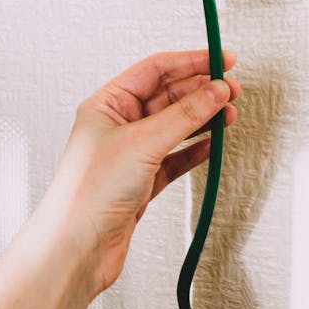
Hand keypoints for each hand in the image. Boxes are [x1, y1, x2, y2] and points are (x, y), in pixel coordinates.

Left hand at [51, 50, 240, 299]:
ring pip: (175, 127)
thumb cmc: (89, 192)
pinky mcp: (142, 182)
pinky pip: (175, 157)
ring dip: (203, 120)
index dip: (190, 62)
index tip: (220, 60)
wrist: (77, 249)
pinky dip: (195, 150)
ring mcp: (131, 154)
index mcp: (107, 104)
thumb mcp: (143, 142)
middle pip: (168, 97)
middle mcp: (118, 126)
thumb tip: (214, 91)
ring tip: (229, 115)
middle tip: (231, 90)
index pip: (155, 70)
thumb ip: (184, 115)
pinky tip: (212, 144)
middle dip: (201, 92)